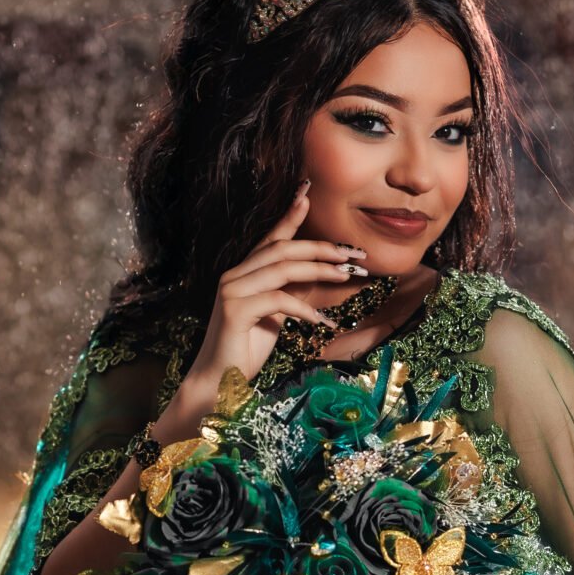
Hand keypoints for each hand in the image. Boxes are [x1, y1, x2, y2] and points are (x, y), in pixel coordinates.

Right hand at [181, 179, 365, 406]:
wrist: (220, 383)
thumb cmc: (248, 347)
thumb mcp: (277, 314)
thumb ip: (292, 290)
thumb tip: (322, 272)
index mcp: (244, 272)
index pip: (271, 238)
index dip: (289, 214)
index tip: (307, 191)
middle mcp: (234, 275)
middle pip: (283, 249)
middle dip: (322, 248)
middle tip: (353, 253)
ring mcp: (232, 291)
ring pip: (283, 268)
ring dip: (320, 270)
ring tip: (348, 275)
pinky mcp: (235, 311)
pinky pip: (279, 300)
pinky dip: (306, 310)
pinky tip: (324, 322)